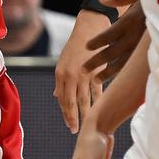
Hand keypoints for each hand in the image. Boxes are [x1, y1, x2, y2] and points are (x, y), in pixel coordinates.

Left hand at [54, 9, 110, 132]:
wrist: (91, 26)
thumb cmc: (77, 45)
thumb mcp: (64, 62)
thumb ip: (61, 80)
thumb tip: (57, 96)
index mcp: (60, 73)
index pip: (62, 99)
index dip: (66, 113)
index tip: (69, 125)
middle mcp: (70, 75)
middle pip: (72, 102)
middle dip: (74, 118)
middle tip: (76, 132)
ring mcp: (84, 73)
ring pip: (86, 99)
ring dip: (88, 113)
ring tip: (89, 125)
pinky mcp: (97, 70)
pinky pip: (98, 89)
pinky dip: (100, 100)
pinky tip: (101, 110)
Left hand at [84, 0, 145, 82]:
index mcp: (132, 21)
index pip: (111, 34)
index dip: (98, 41)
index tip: (86, 47)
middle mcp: (137, 36)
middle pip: (114, 51)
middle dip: (97, 61)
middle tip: (82, 70)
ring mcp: (146, 46)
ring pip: (125, 62)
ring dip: (110, 71)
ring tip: (96, 80)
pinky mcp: (155, 52)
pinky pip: (138, 66)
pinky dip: (127, 73)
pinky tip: (119, 81)